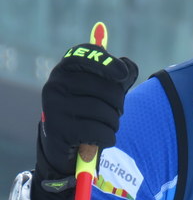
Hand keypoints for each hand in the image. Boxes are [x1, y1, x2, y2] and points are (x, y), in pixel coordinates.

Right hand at [33, 43, 137, 199]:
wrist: (64, 144)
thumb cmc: (88, 109)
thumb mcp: (103, 89)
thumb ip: (119, 76)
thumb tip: (128, 66)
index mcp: (65, 70)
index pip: (86, 55)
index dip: (108, 63)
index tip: (123, 74)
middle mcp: (56, 85)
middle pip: (107, 89)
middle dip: (119, 103)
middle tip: (116, 111)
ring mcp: (55, 108)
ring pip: (105, 113)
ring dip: (114, 123)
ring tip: (106, 125)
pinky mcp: (60, 132)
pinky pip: (99, 132)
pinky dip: (108, 138)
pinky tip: (101, 139)